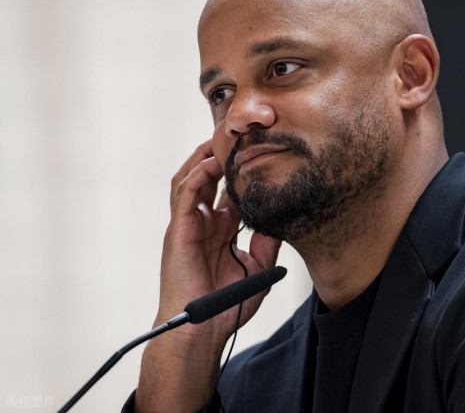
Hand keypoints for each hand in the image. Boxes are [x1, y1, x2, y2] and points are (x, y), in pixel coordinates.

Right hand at [158, 138, 280, 344]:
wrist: (203, 329)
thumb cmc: (227, 303)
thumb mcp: (257, 266)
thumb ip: (268, 241)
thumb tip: (284, 218)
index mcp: (218, 229)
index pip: (226, 190)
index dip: (238, 170)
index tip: (257, 152)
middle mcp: (202, 222)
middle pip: (206, 177)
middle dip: (218, 155)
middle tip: (237, 137)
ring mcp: (187, 225)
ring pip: (190, 179)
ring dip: (203, 157)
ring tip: (220, 140)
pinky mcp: (179, 231)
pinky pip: (184, 196)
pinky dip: (196, 176)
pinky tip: (211, 163)